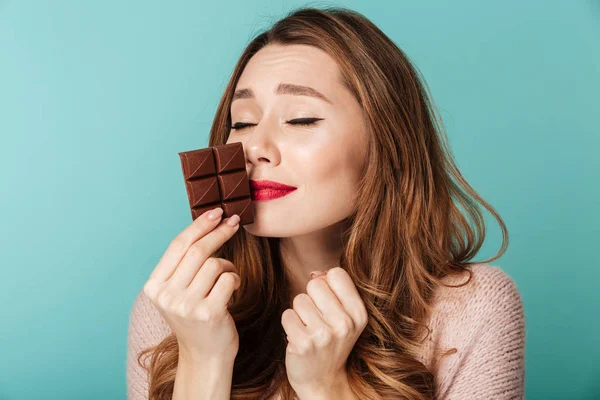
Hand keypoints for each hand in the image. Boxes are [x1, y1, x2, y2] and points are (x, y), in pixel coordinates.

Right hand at [143, 208, 241, 363]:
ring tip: (228, 277)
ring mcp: (186, 306)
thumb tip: (207, 223)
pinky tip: (233, 290)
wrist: (205, 355)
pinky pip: (229, 278)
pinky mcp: (209, 313)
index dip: (198, 225)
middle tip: (234, 222)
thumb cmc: (196, 317)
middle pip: (197, 250)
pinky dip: (235, 279)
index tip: (216, 212)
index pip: (177, 246)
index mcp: (154, 287)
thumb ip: (183, 265)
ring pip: (215, 264)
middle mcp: (167, 296)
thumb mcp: (179, 291)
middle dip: (219, 232)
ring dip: (228, 265)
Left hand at [281, 267, 367, 396]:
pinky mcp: (303, 344)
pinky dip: (290, 324)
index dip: (327, 285)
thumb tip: (315, 273)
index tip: (329, 303)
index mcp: (359, 313)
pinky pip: (287, 315)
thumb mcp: (345, 316)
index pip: (337, 274)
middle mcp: (344, 323)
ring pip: (299, 299)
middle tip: (317, 319)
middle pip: (315, 284)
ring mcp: (324, 335)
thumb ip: (334, 290)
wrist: (322, 380)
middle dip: (312, 298)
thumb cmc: (331, 341)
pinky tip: (300, 338)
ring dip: (300, 313)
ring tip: (309, 330)